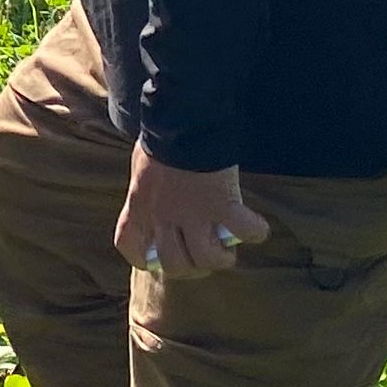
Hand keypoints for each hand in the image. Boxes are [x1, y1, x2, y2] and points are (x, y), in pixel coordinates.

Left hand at [113, 146, 267, 279]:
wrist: (181, 118)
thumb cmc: (163, 137)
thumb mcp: (142, 167)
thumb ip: (147, 190)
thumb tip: (158, 197)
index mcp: (139, 205)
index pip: (130, 246)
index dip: (146, 259)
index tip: (159, 257)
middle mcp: (163, 215)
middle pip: (174, 264)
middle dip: (191, 268)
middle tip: (204, 256)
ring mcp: (192, 213)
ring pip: (206, 258)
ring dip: (220, 259)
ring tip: (228, 252)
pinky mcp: (220, 203)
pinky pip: (242, 231)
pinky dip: (254, 232)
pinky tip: (257, 229)